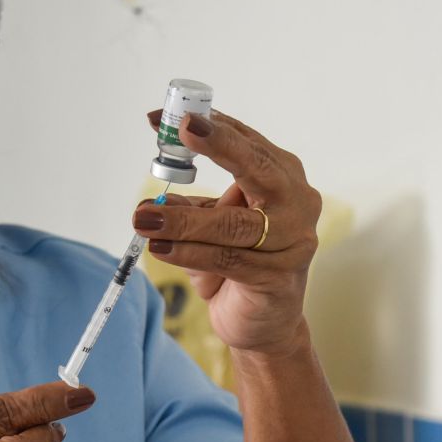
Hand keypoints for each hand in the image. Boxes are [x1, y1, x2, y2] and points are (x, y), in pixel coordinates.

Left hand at [135, 110, 320, 355]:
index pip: (244, 141)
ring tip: (144, 219)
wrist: (263, 323)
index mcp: (282, 176)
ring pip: (234, 224)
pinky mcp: (279, 278)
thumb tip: (149, 202)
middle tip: (182, 131)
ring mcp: (293, 242)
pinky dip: (190, 253)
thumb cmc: (237, 262)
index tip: (164, 119)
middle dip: (219, 146)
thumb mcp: (207, 227)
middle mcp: (297, 202)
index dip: (206, 127)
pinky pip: (229, 260)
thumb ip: (187, 207)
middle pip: (257, 168)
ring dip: (184, 220)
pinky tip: (161, 247)